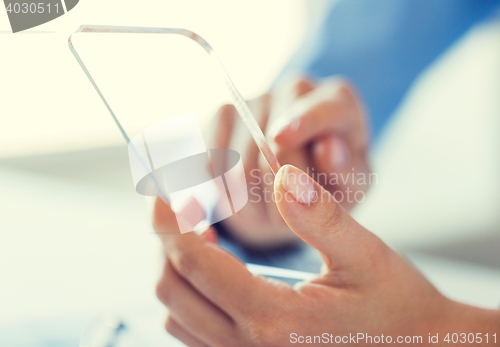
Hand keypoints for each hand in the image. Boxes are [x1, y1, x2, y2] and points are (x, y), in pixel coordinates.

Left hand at [153, 165, 499, 346]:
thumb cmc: (396, 304)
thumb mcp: (365, 255)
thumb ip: (319, 215)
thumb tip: (281, 174)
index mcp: (275, 317)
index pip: (195, 263)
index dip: (171, 221)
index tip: (162, 191)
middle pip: (174, 289)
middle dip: (167, 242)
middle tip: (180, 205)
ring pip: (177, 316)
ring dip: (177, 270)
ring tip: (198, 233)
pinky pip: (194, 334)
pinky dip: (190, 297)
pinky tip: (215, 270)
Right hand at [207, 75, 369, 247]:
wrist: (294, 186)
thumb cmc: (330, 185)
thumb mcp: (349, 187)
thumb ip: (347, 173)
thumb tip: (331, 151)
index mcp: (339, 102)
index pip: (325, 107)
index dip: (303, 121)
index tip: (280, 137)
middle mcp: (298, 91)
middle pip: (274, 144)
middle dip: (279, 194)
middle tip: (288, 217)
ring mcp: (259, 99)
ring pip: (238, 160)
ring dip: (250, 201)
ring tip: (266, 209)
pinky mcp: (222, 115)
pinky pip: (211, 160)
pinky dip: (222, 191)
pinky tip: (239, 197)